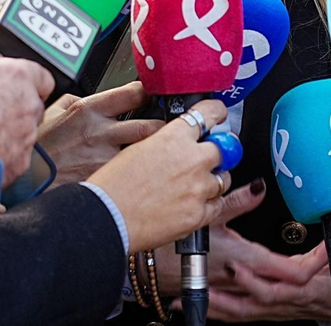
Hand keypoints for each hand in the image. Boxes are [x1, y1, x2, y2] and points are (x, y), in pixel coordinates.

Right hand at [39, 81, 162, 184]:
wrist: (22, 183)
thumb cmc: (36, 150)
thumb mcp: (52, 114)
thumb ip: (75, 103)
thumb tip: (90, 98)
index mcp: (88, 110)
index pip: (134, 93)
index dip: (150, 94)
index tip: (155, 97)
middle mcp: (101, 133)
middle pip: (152, 126)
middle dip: (166, 129)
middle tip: (171, 132)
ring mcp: (105, 161)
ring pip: (148, 156)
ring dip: (158, 158)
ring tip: (163, 159)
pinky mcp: (106, 183)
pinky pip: (134, 179)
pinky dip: (144, 180)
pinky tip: (146, 182)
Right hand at [88, 98, 229, 252]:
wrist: (106, 218)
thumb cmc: (113, 185)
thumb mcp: (138, 147)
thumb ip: (166, 141)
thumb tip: (182, 139)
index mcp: (174, 137)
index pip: (210, 113)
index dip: (217, 112)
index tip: (219, 115)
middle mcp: (192, 160)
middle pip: (225, 148)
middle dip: (219, 150)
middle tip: (210, 155)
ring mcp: (197, 188)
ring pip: (223, 178)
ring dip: (213, 179)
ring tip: (194, 185)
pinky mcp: (198, 214)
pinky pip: (217, 205)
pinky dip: (209, 204)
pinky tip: (194, 203)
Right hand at [160, 182, 330, 320]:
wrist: (144, 268)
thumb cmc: (170, 245)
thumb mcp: (207, 215)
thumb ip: (237, 200)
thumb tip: (259, 187)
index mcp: (244, 261)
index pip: (290, 270)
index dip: (314, 263)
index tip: (328, 248)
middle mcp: (242, 279)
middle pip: (288, 283)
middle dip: (310, 268)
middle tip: (326, 252)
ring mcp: (233, 288)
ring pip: (272, 288)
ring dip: (291, 275)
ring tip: (311, 260)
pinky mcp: (221, 290)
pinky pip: (252, 293)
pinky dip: (269, 283)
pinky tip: (275, 274)